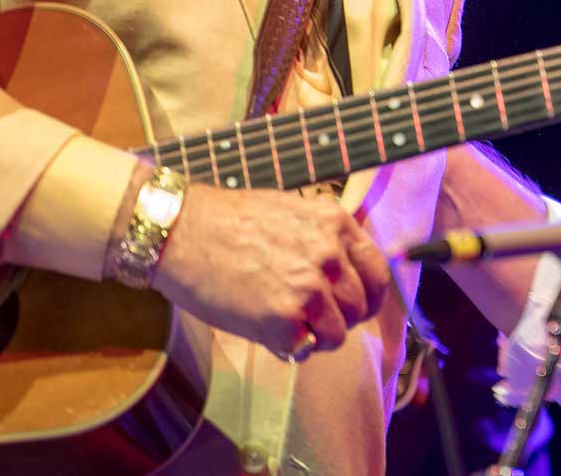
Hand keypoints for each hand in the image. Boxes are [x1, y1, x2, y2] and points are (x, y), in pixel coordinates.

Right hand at [151, 185, 390, 356]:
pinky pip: (304, 349)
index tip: (360, 307)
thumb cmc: (229, 221)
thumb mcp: (293, 212)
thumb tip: (344, 274)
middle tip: (315, 320)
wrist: (182, 232)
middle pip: (361, 306)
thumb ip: (324, 239)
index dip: (371, 295)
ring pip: (339, 333)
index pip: (378, 271)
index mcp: (335, 223)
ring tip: (290, 325)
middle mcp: (330, 254)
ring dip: (317, 336)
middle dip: (342, 318)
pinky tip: (268, 331)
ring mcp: (309, 288)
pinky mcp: (284, 319)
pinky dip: (290, 347)